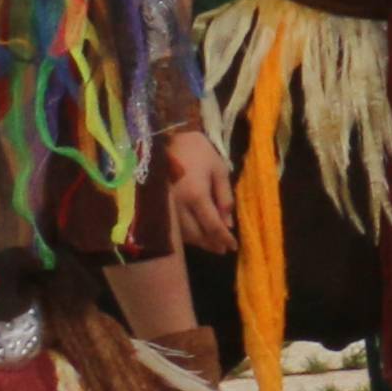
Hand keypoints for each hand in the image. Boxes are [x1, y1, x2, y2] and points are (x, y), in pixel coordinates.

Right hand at [162, 126, 237, 255]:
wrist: (163, 140)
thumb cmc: (196, 151)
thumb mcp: (218, 169)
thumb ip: (224, 197)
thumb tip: (229, 223)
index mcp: (196, 196)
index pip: (213, 226)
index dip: (224, 239)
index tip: (233, 247)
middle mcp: (178, 207)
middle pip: (196, 235)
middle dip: (211, 244)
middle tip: (223, 250)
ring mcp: (165, 208)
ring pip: (182, 235)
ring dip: (198, 242)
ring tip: (212, 245)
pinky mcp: (157, 206)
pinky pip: (173, 228)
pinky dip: (185, 235)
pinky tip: (195, 235)